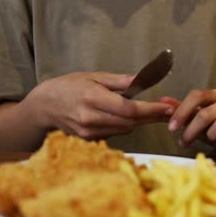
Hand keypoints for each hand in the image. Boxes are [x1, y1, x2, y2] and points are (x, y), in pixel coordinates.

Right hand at [23, 71, 174, 139]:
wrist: (45, 106)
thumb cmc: (69, 86)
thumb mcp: (93, 76)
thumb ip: (119, 81)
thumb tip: (140, 79)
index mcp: (92, 98)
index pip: (128, 109)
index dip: (151, 110)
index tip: (167, 107)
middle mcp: (90, 118)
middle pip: (130, 122)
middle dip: (152, 116)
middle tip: (170, 110)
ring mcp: (89, 132)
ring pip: (125, 129)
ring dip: (141, 121)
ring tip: (156, 112)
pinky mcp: (89, 140)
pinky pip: (115, 133)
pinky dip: (125, 125)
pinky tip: (130, 117)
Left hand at [163, 90, 215, 154]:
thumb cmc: (214, 128)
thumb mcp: (196, 118)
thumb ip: (181, 110)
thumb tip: (162, 101)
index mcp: (214, 96)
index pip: (196, 95)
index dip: (182, 111)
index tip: (171, 127)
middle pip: (207, 112)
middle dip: (192, 130)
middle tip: (183, 142)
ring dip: (212, 134)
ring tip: (209, 141)